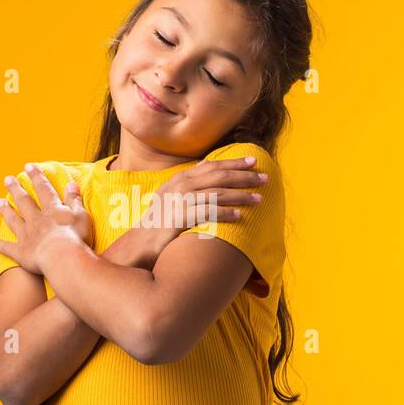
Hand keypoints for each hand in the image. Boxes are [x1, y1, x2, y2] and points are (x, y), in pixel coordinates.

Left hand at [0, 163, 93, 275]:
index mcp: (52, 210)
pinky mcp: (21, 252)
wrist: (62, 258)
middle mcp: (36, 220)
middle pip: (24, 202)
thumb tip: (71, 184)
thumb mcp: (81, 215)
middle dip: (16, 189)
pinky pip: (8, 247)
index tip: (28, 167)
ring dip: (5, 210)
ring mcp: (27, 235)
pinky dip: (0, 244)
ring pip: (13, 220)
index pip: (43, 189)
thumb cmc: (75, 238)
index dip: (36, 177)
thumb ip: (74, 200)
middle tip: (7, 180)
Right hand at [131, 154, 268, 261]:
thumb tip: (208, 165)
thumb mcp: (171, 195)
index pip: (212, 166)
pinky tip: (239, 216)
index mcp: (179, 178)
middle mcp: (179, 186)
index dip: (234, 162)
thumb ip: (189, 181)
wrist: (138, 243)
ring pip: (216, 193)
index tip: (254, 161)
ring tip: (259, 198)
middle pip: (218, 176)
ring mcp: (178, 201)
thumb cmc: (159, 222)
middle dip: (244, 176)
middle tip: (264, 177)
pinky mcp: (178, 218)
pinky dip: (225, 213)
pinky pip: (207, 212)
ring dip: (240, 195)